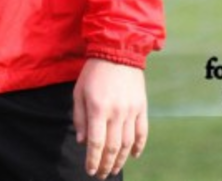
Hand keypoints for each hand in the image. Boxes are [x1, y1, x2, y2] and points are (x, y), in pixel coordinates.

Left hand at [72, 58, 147, 178]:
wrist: (118, 52)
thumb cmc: (93, 72)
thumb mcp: (79, 92)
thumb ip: (80, 118)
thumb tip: (82, 142)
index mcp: (98, 108)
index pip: (96, 142)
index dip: (93, 160)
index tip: (90, 170)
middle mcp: (116, 112)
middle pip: (112, 147)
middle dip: (105, 164)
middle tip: (101, 174)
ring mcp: (131, 111)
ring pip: (127, 143)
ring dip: (120, 159)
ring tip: (113, 169)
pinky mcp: (142, 107)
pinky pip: (142, 132)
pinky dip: (139, 146)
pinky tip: (133, 155)